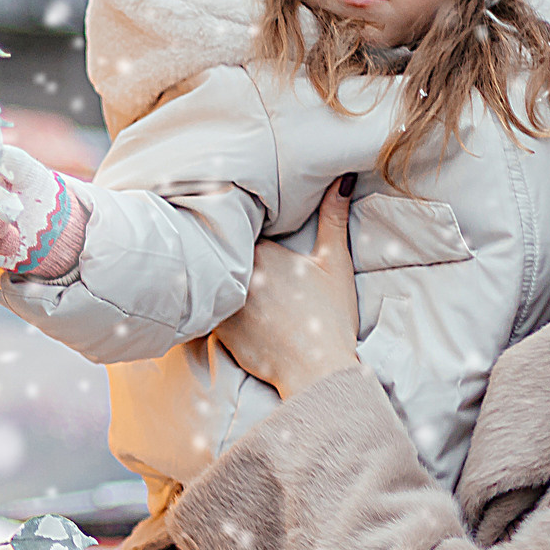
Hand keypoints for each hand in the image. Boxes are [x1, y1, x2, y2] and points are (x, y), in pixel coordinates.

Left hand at [215, 178, 362, 399]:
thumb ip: (333, 219)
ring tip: (222, 283)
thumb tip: (343, 180)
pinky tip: (219, 312)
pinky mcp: (217, 330)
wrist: (316, 369)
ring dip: (216, 281)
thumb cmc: (330, 316)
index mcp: (262, 251)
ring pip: (213, 282)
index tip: (247, 236)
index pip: (242, 230)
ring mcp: (224, 303)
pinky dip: (211, 310)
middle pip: (225, 256)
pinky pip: (206, 312)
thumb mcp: (335, 263)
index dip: (243, 232)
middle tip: (236, 263)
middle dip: (228, 255)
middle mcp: (237, 273)